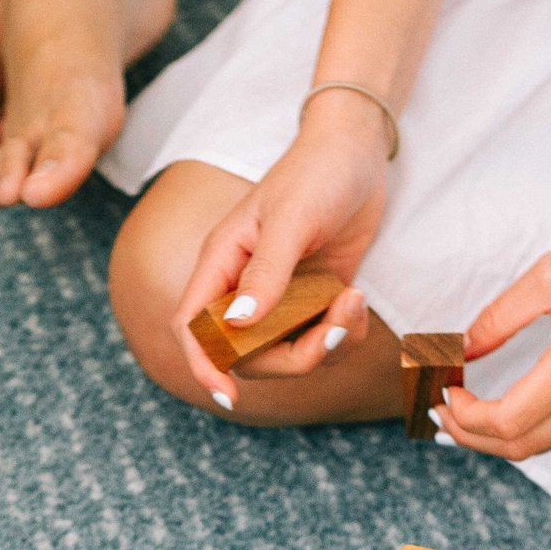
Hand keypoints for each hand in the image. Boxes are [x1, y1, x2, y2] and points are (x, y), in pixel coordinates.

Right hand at [169, 93, 390, 407]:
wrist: (357, 154)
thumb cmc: (317, 174)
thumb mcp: (291, 219)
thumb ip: (267, 273)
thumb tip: (238, 323)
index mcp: (222, 262)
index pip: (193, 326)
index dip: (203, 365)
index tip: (227, 395)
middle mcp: (243, 286)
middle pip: (249, 355)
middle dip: (296, 356)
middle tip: (337, 327)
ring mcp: (279, 297)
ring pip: (288, 354)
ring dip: (326, 343)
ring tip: (353, 303)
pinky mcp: (312, 300)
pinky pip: (319, 339)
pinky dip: (342, 333)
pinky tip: (356, 301)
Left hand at [438, 204, 550, 460]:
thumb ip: (498, 318)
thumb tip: (458, 350)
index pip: (507, 421)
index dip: (465, 415)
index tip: (444, 389)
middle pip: (520, 446)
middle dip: (471, 434)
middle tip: (441, 408)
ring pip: (544, 445)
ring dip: (499, 435)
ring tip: (467, 409)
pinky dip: (531, 427)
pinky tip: (510, 405)